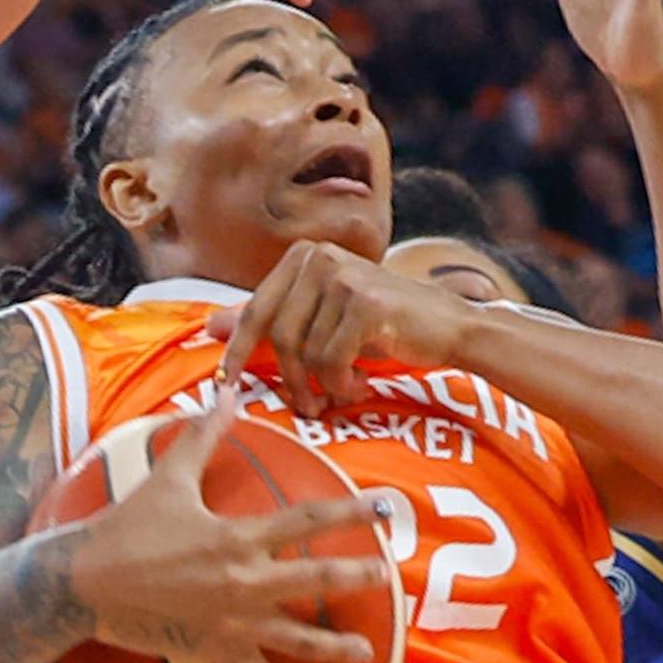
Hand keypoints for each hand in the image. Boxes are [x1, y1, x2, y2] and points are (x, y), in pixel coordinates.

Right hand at [71, 398, 388, 662]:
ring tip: (367, 655)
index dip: (349, 512)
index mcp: (236, 537)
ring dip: (335, 648)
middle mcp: (243, 581)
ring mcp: (231, 621)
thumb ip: (202, 435)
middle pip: (314, 580)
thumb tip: (227, 392)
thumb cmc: (125, 527)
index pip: (306, 521)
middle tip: (387, 577)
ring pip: (296, 638)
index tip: (382, 509)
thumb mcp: (167, 477)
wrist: (85, 582)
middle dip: (356, 578)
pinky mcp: (214, 650)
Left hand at [211, 240, 469, 411]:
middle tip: (305, 407)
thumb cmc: (384, 326)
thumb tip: (210, 325)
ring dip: (321, 385)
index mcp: (304, 255)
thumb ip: (271, 317)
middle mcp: (320, 257)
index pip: (257, 310)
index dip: (238, 352)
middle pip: (278, 334)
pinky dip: (342, 384)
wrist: (451, 328)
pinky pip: (331, 360)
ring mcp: (343, 276)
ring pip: (305, 351)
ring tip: (341, 393)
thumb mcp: (322, 318)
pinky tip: (361, 384)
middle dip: (287, 379)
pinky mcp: (365, 303)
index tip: (223, 384)